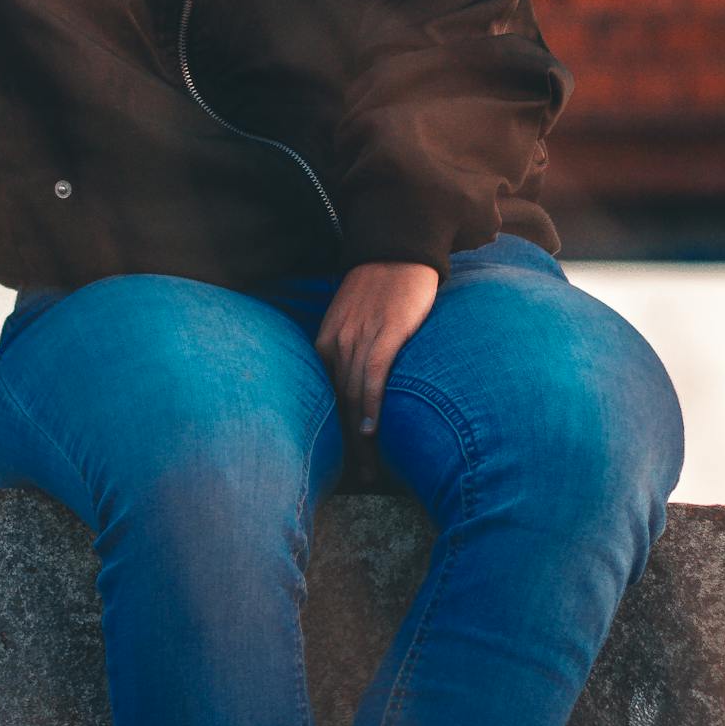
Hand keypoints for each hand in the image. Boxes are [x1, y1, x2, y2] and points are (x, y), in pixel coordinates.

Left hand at [314, 260, 439, 489]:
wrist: (398, 245)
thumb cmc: (380, 283)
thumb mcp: (353, 316)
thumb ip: (352, 345)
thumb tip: (358, 380)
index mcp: (327, 341)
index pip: (326, 396)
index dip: (335, 432)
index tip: (344, 463)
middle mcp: (338, 342)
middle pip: (339, 403)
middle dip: (348, 445)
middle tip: (359, 479)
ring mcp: (361, 337)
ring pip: (355, 396)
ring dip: (361, 437)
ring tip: (370, 470)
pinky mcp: (387, 331)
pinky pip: (375, 374)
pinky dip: (372, 404)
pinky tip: (374, 430)